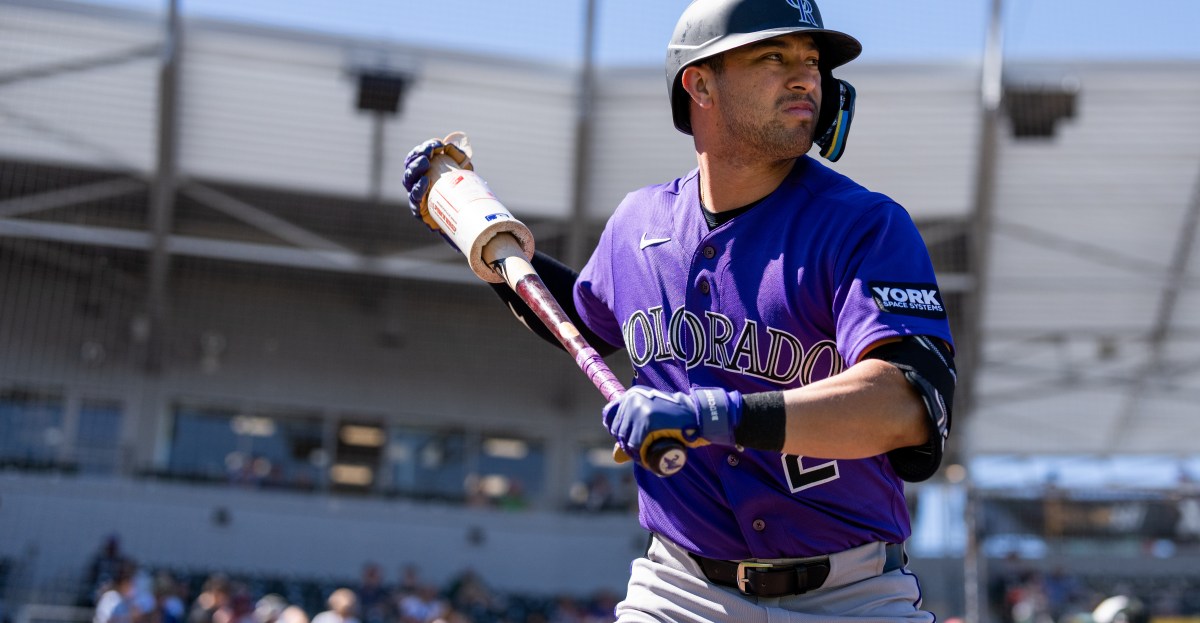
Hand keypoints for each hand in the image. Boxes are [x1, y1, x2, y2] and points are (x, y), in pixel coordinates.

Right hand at [401, 138, 472, 232]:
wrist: (463, 216)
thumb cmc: (459, 190)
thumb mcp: (461, 170)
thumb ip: (457, 156)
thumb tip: (450, 146)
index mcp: (422, 171)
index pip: (416, 156)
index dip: (424, 148)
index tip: (438, 144)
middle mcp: (415, 181)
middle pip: (410, 166)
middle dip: (418, 156)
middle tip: (429, 153)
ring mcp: (416, 195)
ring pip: (409, 180)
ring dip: (415, 168)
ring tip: (426, 162)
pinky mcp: (419, 210)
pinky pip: (414, 199)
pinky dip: (418, 189)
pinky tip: (425, 181)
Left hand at [603, 387, 740, 471]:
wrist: (699, 417)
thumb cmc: (677, 421)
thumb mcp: (652, 421)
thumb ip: (632, 433)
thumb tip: (615, 457)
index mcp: (632, 394)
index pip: (608, 413)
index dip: (615, 429)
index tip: (626, 438)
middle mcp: (633, 399)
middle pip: (617, 429)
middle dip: (627, 444)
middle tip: (643, 450)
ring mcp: (639, 409)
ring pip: (625, 439)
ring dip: (634, 452)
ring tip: (648, 454)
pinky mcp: (647, 421)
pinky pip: (634, 445)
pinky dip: (640, 456)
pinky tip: (648, 457)